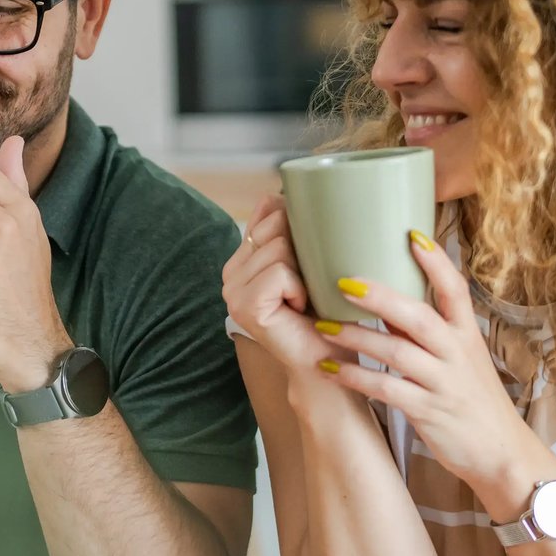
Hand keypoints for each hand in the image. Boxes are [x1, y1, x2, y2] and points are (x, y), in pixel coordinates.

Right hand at [221, 194, 333, 371]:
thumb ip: (288, 230)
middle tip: (308, 284)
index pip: (267, 212)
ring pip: (279, 249)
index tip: (309, 257)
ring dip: (305, 273)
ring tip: (304, 298)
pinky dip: (300, 289)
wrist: (325, 360)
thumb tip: (276, 194)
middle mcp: (230, 273)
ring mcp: (232, 291)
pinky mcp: (244, 306)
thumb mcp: (308, 262)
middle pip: (276, 226)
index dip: (296, 226)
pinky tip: (299, 308)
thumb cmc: (323, 313)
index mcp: (242, 259)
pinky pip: (280, 272)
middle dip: (303, 251)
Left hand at [315, 235, 544, 497]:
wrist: (501, 453)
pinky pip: (386, 390)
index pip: (455, 289)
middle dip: (380, 296)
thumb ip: (428, 330)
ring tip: (321, 326)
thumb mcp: (461, 358)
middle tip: (342, 281)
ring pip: (397, 352)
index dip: (435, 262)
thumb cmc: (473, 400)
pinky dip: (355, 377)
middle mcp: (457, 353)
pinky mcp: (428, 411)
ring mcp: (443, 382)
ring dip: (356, 337)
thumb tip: (389, 296)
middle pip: (418, 315)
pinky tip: (329, 369)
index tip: (412, 233)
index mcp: (467, 334)